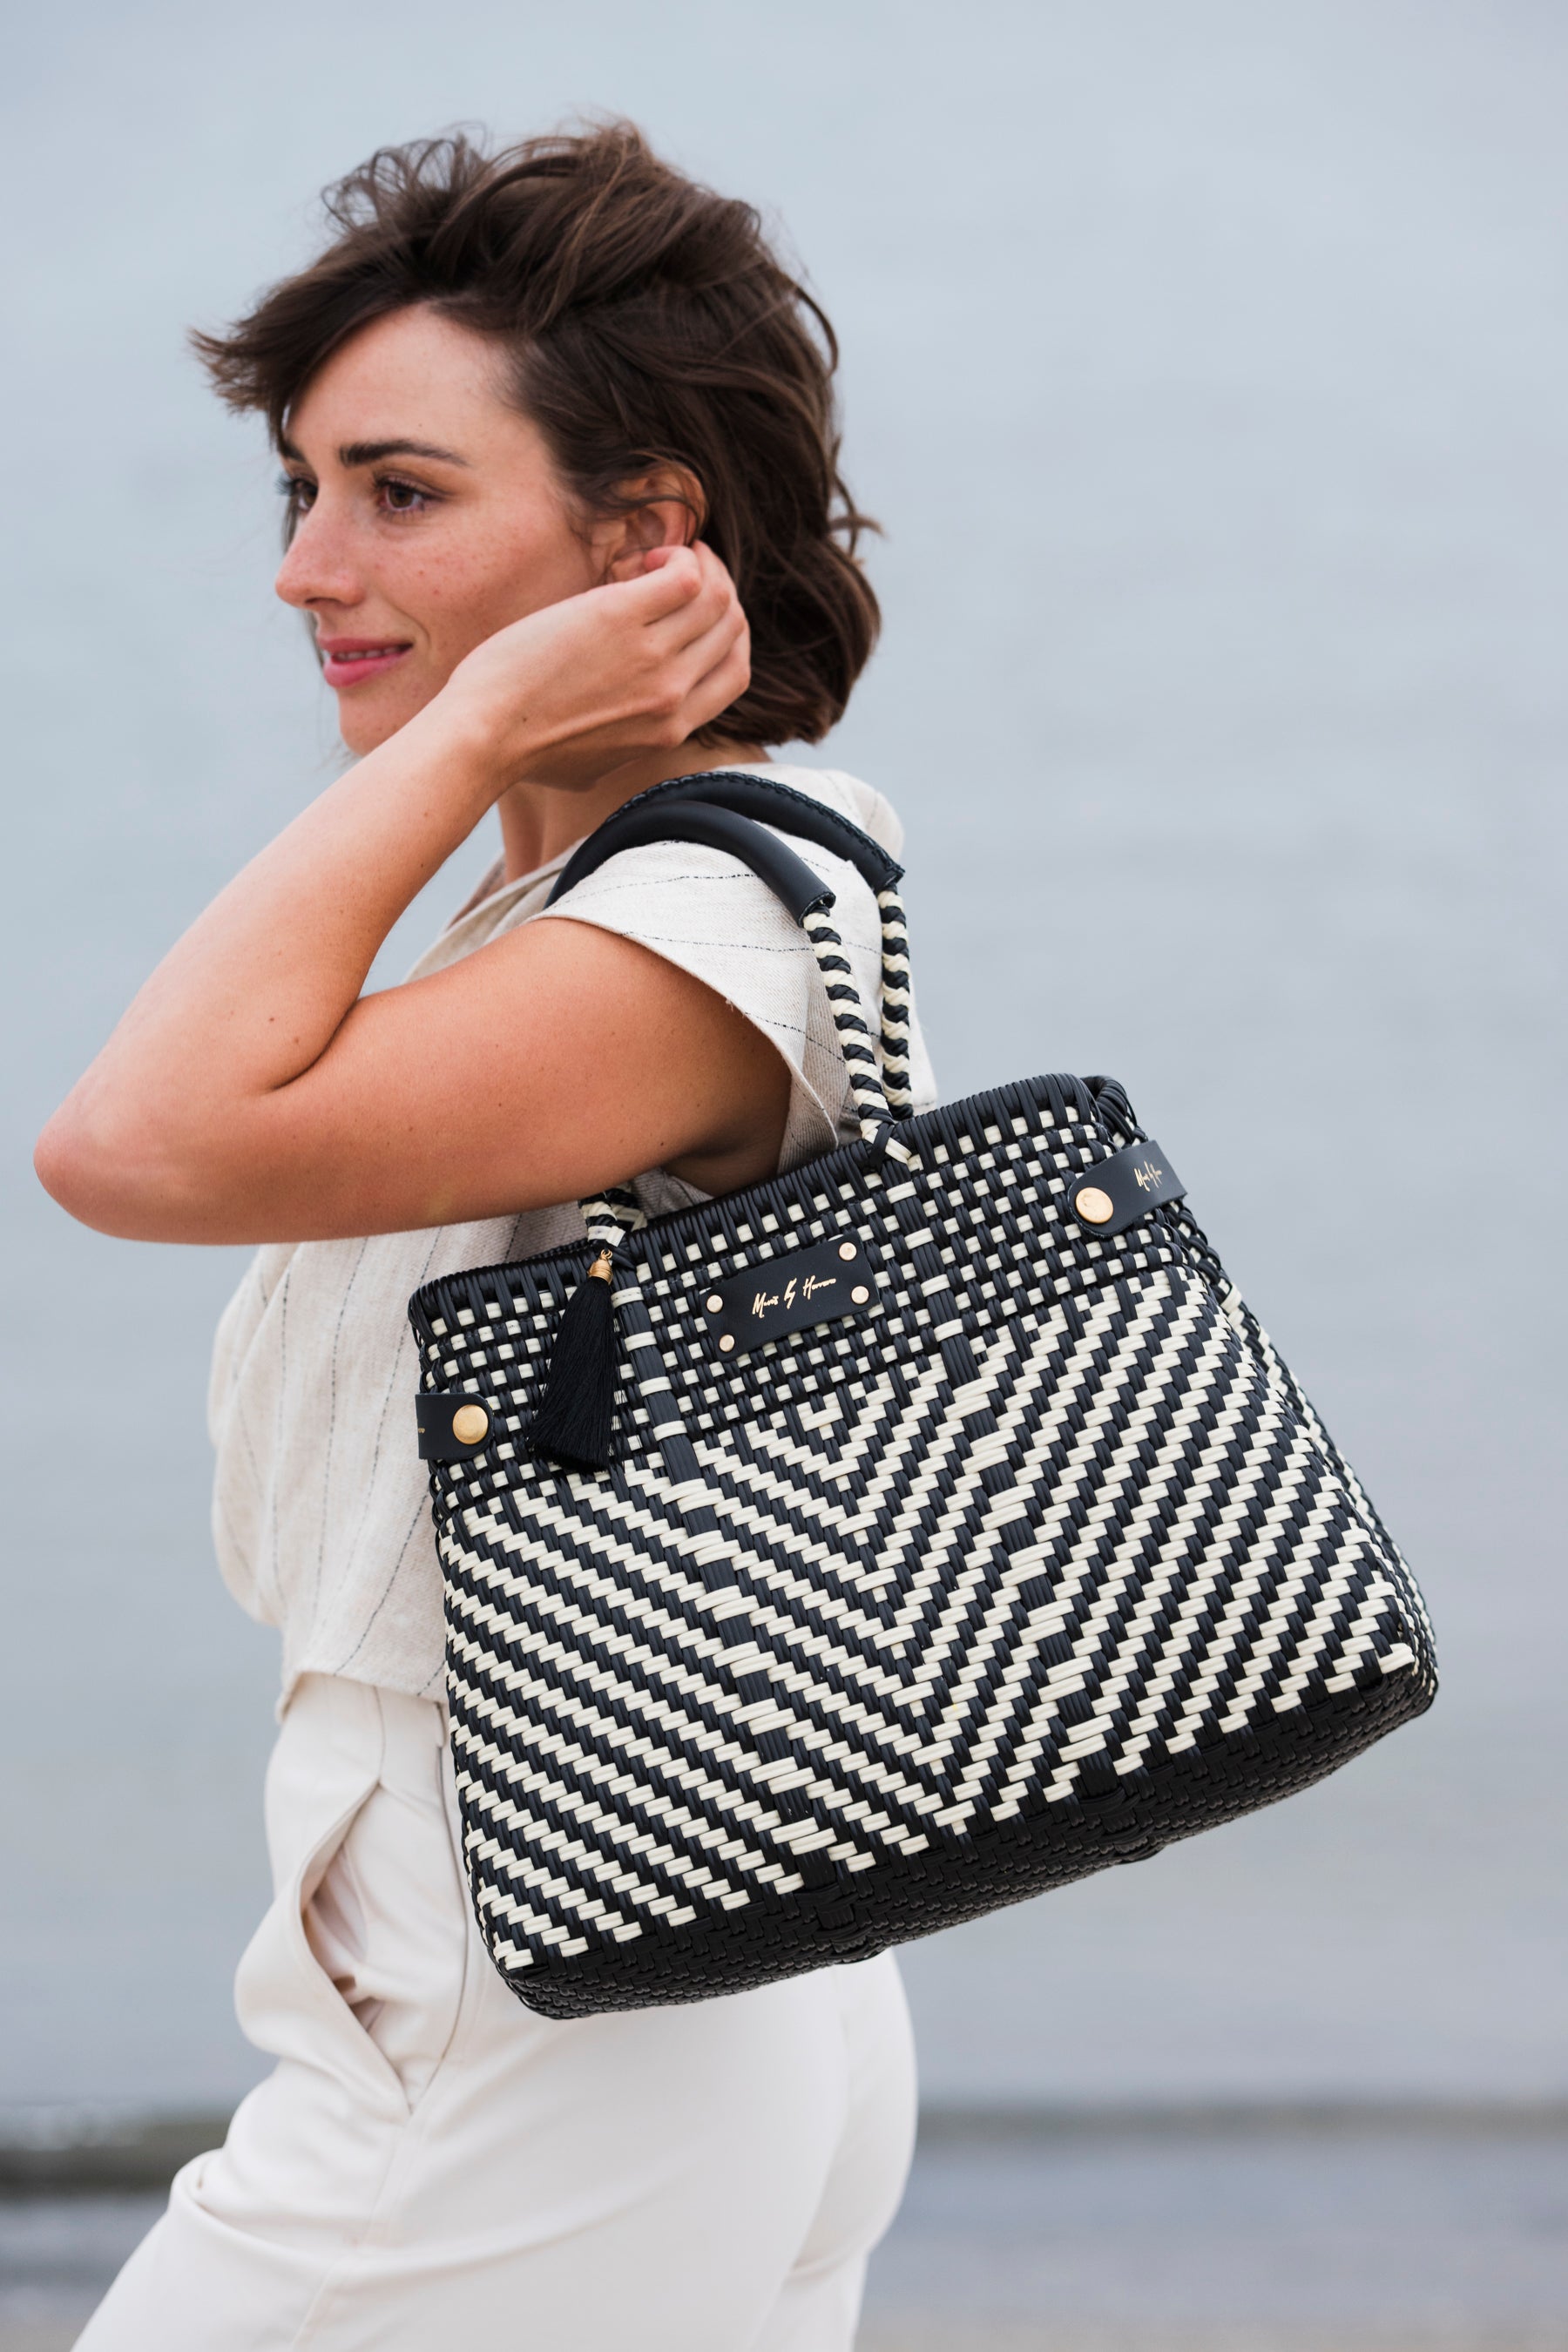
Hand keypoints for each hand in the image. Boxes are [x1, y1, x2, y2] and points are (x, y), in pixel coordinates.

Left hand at [438, 542, 750, 789]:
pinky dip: (676, 556)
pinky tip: (642, 558)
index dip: (724, 631)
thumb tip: (629, 736)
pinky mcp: (619, 618)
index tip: (695, 611)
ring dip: (697, 564)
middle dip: (715, 587)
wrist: (484, 736)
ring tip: (656, 560)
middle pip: (730, 626)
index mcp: (671, 730)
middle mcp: (672, 695)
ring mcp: (651, 657)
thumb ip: (627, 746)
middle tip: (679, 568)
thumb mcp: (594, 768)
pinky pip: (684, 574)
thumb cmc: (523, 752)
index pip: (735, 671)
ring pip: (715, 595)